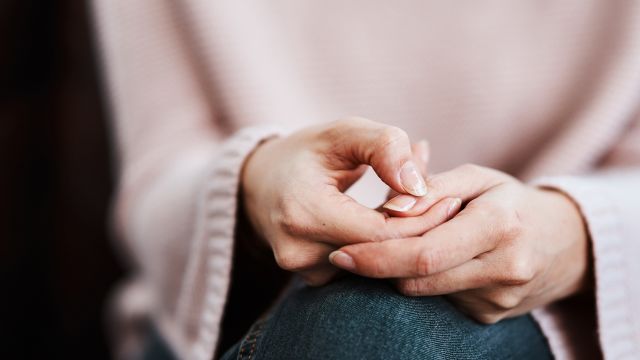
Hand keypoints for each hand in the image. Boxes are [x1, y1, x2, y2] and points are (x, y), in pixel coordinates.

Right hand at [241, 117, 458, 284]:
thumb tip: (419, 187)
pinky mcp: (312, 281)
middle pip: (382, 255)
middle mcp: (299, 251)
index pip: (382, 233)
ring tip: (419, 208)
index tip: (451, 200)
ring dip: (401, 240)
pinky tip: (391, 223)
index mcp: (303, 212)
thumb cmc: (306, 153)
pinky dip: (382, 248)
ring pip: (375, 266)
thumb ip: (385, 148)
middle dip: (418, 231)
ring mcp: (303, 272)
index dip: (422, 219)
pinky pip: (362, 269)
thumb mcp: (344, 132)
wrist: (260, 184)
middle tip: (447, 205)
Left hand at [329, 164, 589, 322]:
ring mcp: (499, 300)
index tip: (341, 254)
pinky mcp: (491, 316)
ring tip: (405, 245)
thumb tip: (389, 209)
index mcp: (500, 225)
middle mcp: (504, 269)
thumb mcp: (477, 178)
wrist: (564, 243)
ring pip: (424, 292)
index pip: (424, 254)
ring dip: (401, 272)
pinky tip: (434, 261)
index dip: (376, 257)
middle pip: (418, 280)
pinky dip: (425, 282)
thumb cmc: (510, 201)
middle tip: (347, 255)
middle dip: (378, 267)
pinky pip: (439, 301)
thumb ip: (431, 187)